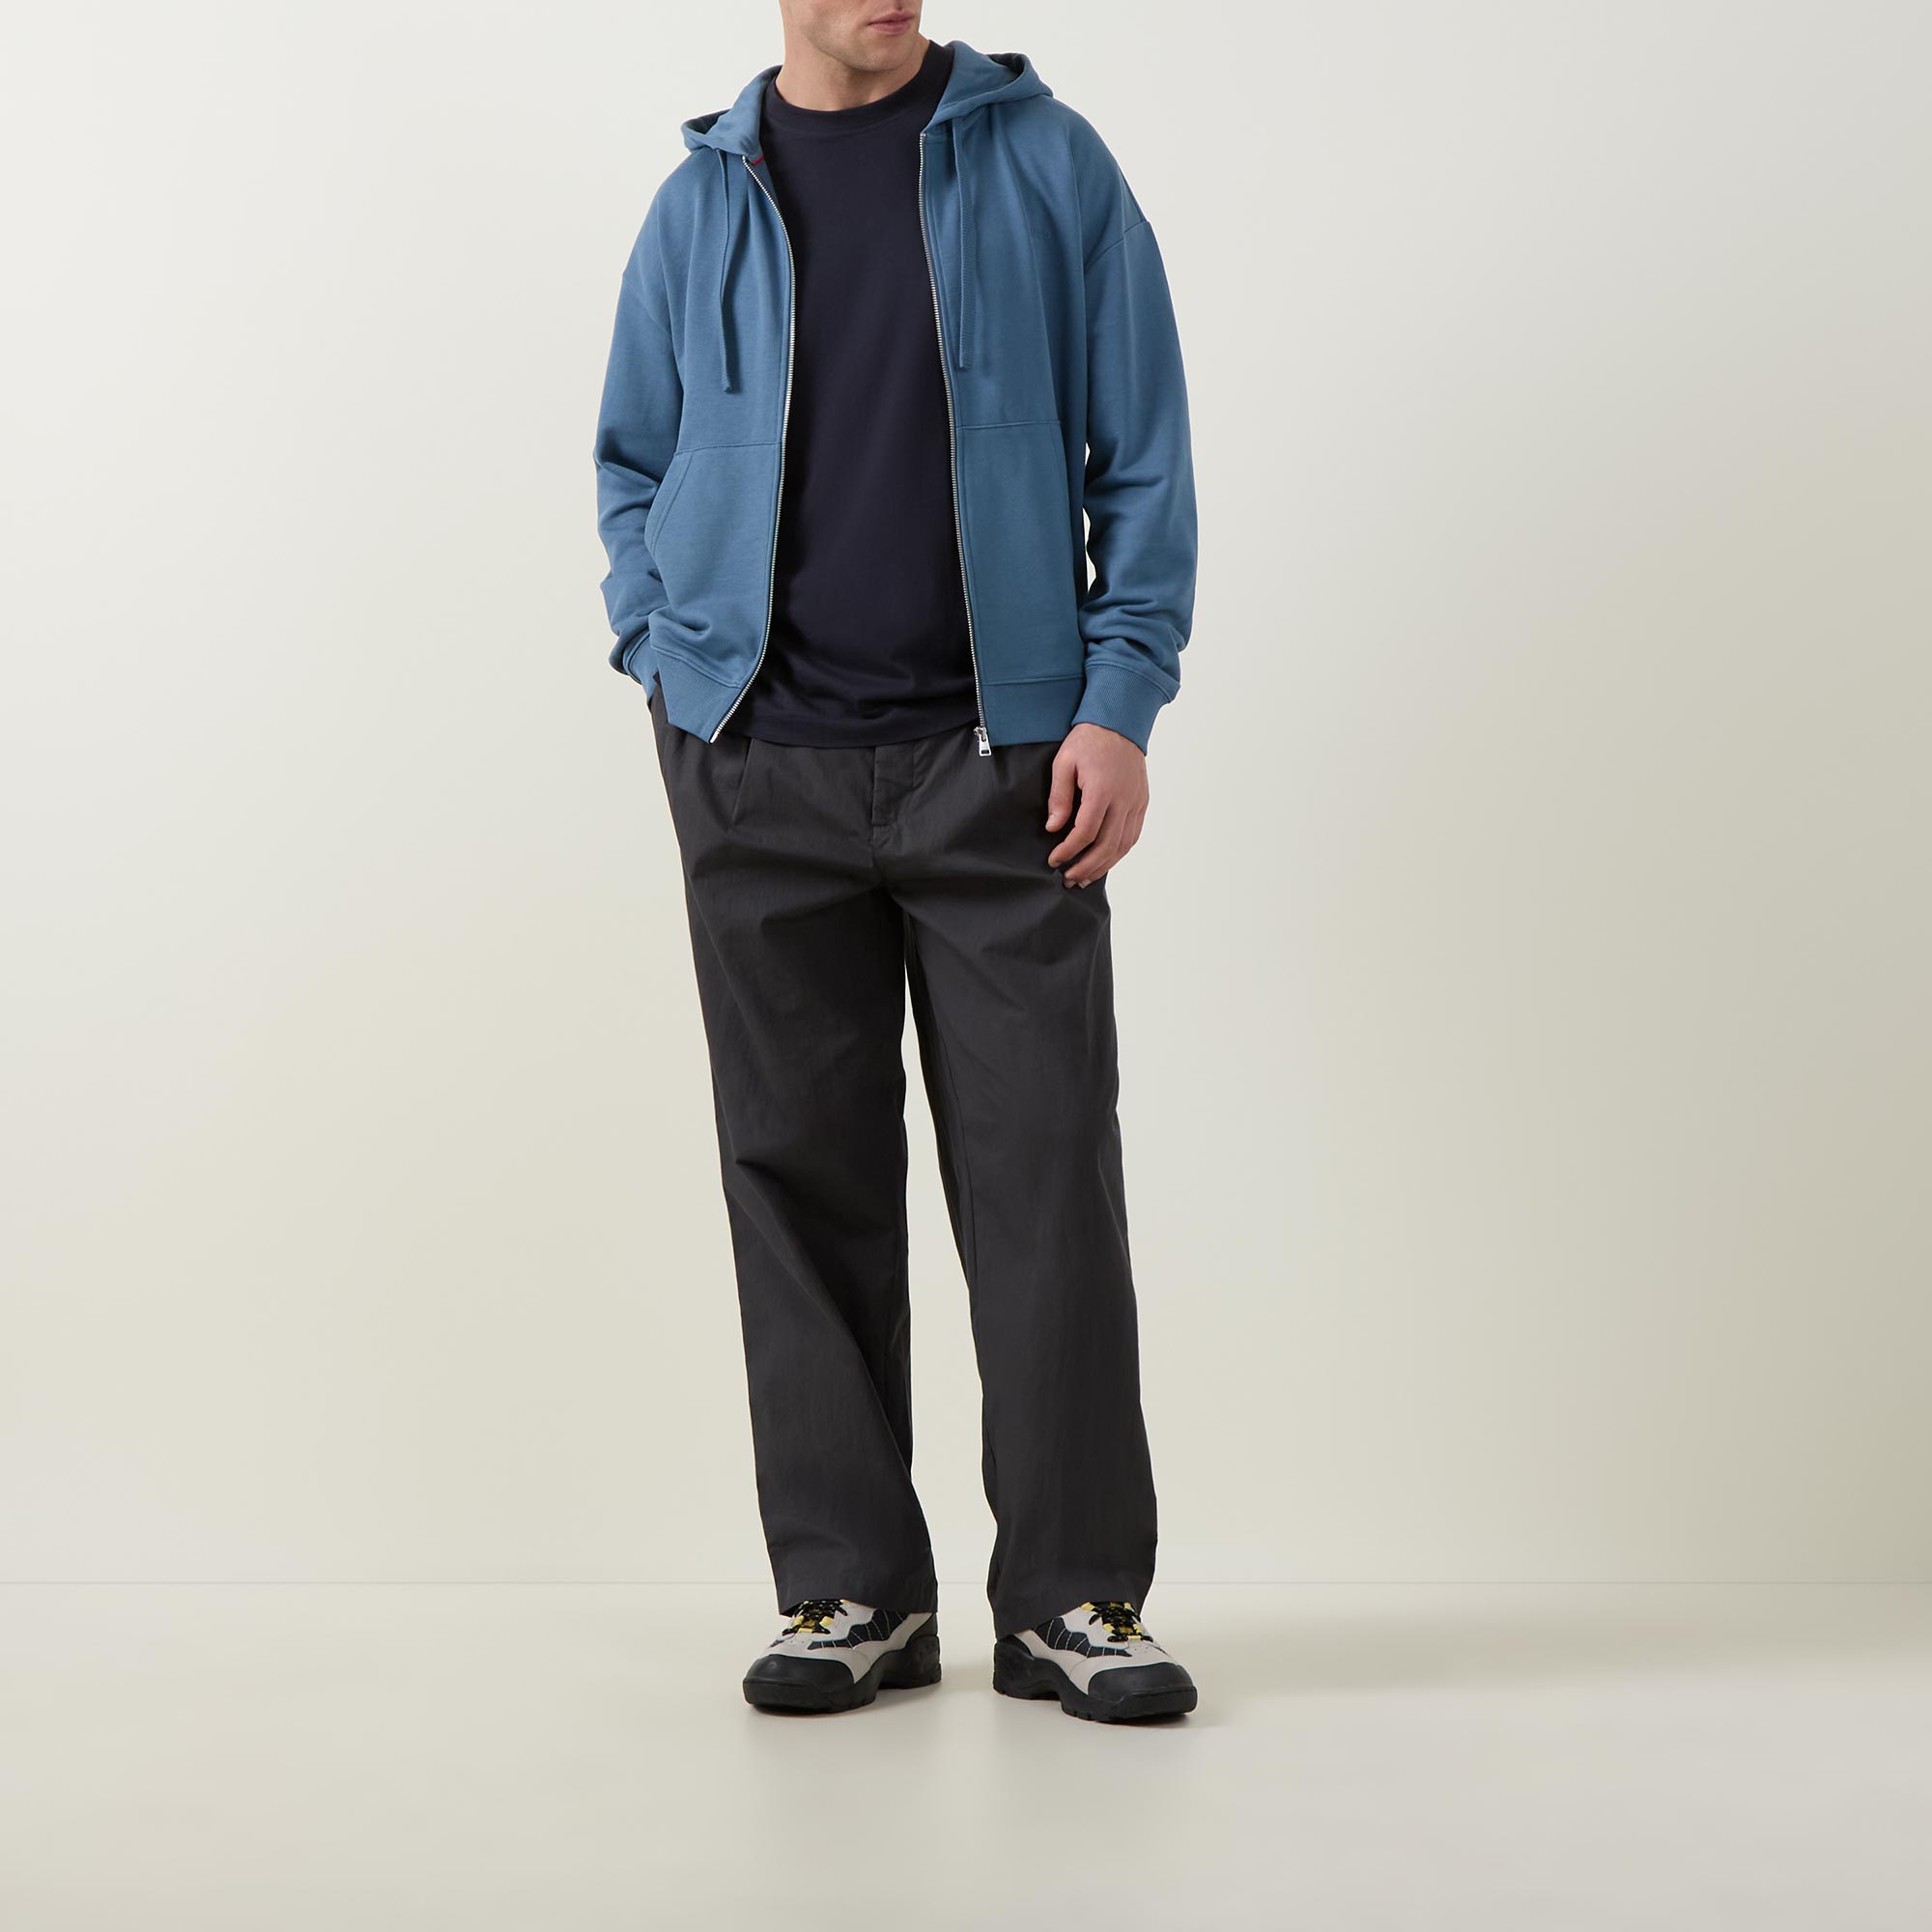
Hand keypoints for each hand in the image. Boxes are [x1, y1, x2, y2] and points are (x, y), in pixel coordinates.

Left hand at [1044, 723, 1148, 886]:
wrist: (1120, 723)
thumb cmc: (1089, 740)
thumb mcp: (1064, 762)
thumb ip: (1059, 797)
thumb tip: (1054, 828)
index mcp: (1102, 790)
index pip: (1086, 832)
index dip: (1069, 851)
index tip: (1054, 860)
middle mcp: (1124, 800)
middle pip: (1107, 845)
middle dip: (1086, 867)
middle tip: (1068, 879)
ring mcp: (1136, 802)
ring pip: (1123, 845)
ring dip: (1104, 866)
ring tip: (1085, 878)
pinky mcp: (1142, 803)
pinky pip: (1133, 835)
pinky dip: (1118, 853)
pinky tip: (1105, 861)